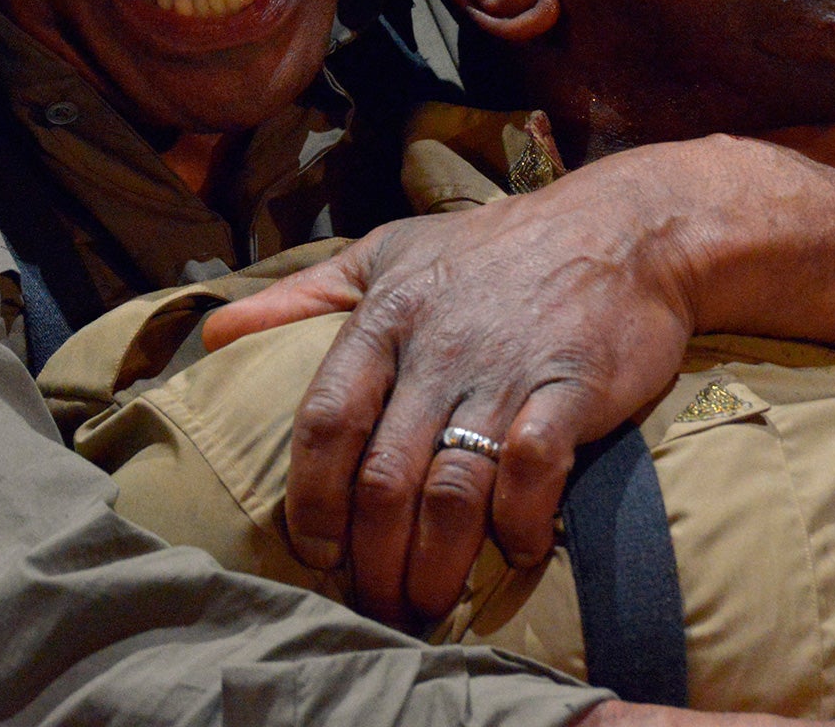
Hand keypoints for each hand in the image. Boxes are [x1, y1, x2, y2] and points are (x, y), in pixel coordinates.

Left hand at [202, 144, 711, 624]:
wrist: (621, 228)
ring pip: (451, 490)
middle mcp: (437, 349)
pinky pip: (533, 470)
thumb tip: (213, 334)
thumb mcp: (387, 253)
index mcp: (385, 317)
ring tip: (428, 605)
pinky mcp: (570, 388)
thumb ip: (301, 296)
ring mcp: (504, 371)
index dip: (311, 498)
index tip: (315, 550)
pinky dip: (520, 523)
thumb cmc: (492, 248)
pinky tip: (515, 550)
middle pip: (383, 477)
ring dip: (435, 563)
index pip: (326, 421)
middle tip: (375, 604)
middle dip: (372, 558)